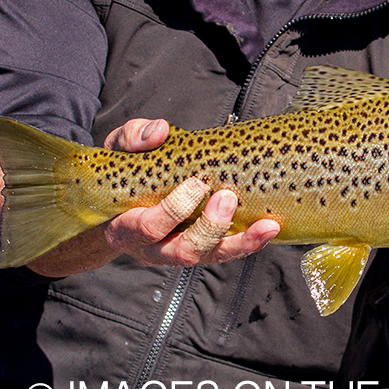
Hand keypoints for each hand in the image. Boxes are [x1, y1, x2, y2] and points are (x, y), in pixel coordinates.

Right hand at [100, 118, 280, 267]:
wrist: (121, 200)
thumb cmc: (125, 171)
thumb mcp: (119, 149)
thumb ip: (133, 138)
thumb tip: (159, 131)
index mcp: (127, 226)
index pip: (148, 228)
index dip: (173, 210)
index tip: (196, 184)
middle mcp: (154, 248)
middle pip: (184, 251)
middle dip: (210, 228)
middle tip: (228, 197)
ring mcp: (179, 251)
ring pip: (210, 256)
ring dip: (241, 243)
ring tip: (266, 224)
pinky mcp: (203, 248)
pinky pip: (226, 252)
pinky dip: (249, 243)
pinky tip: (269, 228)